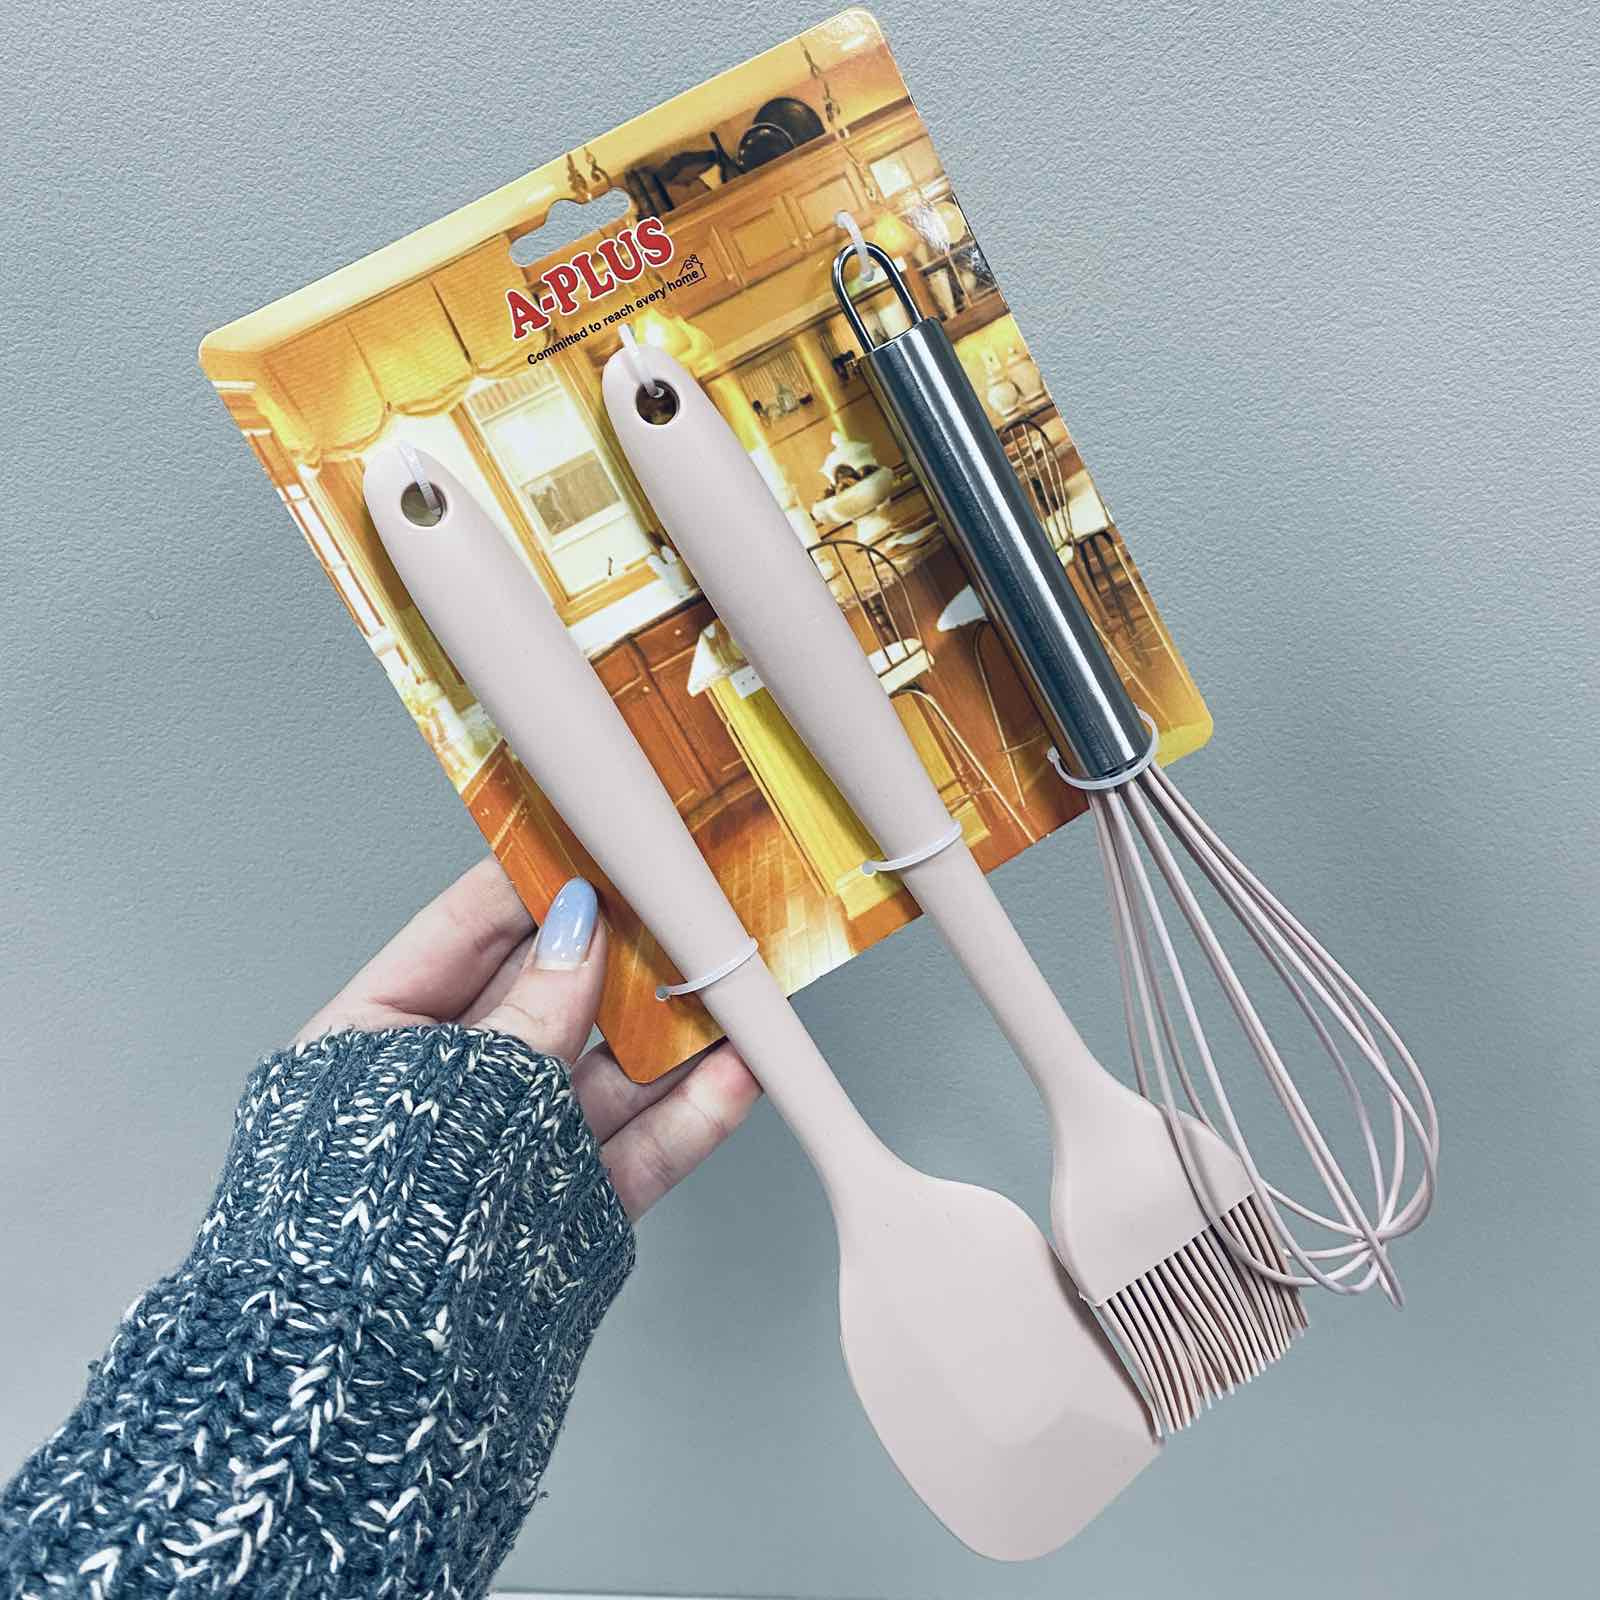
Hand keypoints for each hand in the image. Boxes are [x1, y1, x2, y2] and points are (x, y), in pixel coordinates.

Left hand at [296, 857, 761, 1216]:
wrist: (363, 1388)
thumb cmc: (358, 1219)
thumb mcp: (446, 1084)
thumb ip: (528, 1008)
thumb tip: (579, 927)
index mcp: (377, 1040)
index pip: (464, 934)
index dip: (532, 884)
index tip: (593, 841)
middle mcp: (450, 1089)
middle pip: (551, 997)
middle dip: (618, 952)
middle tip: (677, 901)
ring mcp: (512, 1148)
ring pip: (608, 1070)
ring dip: (672, 1028)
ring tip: (729, 979)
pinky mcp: (567, 1207)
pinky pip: (637, 1148)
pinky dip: (689, 1112)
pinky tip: (734, 1071)